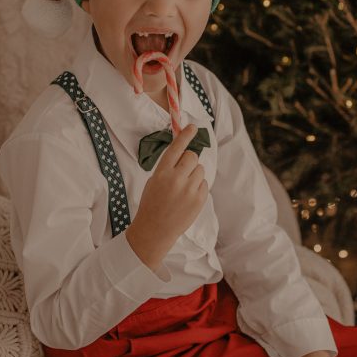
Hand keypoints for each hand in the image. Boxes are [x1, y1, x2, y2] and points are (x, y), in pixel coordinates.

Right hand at [126, 123, 208, 269]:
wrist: (155, 230)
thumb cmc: (152, 203)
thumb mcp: (154, 181)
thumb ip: (168, 167)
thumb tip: (185, 154)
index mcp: (162, 173)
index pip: (176, 148)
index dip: (185, 136)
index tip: (193, 126)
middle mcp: (176, 180)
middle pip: (192, 157)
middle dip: (189, 160)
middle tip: (182, 171)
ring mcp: (189, 191)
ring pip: (200, 169)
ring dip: (194, 174)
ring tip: (183, 187)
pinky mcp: (199, 201)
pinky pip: (204, 183)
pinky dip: (198, 187)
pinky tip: (187, 197)